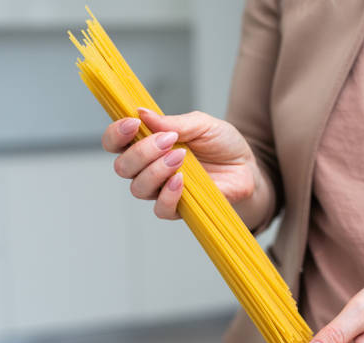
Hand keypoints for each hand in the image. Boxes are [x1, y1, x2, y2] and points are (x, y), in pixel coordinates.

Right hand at [102, 108, 260, 219]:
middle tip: (167, 140)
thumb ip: (173, 121)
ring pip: (138, 188)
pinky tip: (181, 180)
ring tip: (180, 157)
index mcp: (148, 144)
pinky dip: (168, 194)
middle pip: (122, 167)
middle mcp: (148, 169)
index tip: (133, 123)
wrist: (248, 169)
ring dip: (155, 170)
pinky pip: (160, 209)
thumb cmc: (223, 145)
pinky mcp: (178, 209)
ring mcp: (161, 190)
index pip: (115, 142)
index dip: (116, 134)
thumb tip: (142, 112)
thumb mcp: (202, 124)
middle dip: (140, 152)